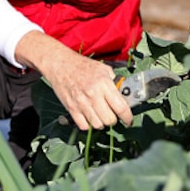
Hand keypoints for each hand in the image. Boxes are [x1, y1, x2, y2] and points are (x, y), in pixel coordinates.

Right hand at [14, 31, 132, 130]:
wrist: (60, 64)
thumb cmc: (83, 66)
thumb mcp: (104, 69)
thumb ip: (114, 83)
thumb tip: (124, 95)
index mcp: (104, 84)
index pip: (121, 107)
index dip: (127, 117)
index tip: (129, 120)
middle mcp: (93, 95)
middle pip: (109, 120)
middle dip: (114, 119)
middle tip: (113, 114)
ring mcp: (81, 103)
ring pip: (97, 125)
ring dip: (102, 123)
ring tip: (101, 115)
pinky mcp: (71, 109)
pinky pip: (84, 126)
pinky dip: (89, 124)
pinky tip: (90, 116)